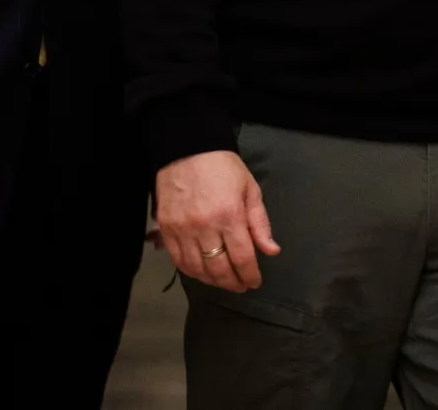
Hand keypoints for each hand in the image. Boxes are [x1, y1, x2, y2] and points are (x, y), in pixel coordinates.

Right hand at [154, 150, 280, 292]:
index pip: (242, 257)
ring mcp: (182, 229)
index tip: (254, 282)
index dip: (250, 274)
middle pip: (219, 268)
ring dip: (212, 280)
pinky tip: (201, 272)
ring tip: (223, 282)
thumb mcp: (250, 189)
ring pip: (197, 268)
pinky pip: (178, 260)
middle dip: (232, 282)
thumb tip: (271, 251)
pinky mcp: (166, 229)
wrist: (187, 150)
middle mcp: (205, 227)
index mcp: (230, 215)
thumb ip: (260, 223)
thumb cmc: (224, 167)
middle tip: (240, 287)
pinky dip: (191, 271)